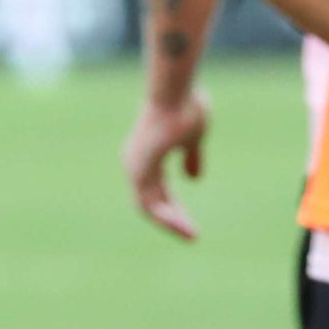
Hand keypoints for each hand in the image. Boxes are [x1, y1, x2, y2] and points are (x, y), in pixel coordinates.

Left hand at [122, 92, 210, 240]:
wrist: (176, 92)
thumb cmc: (185, 108)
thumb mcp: (193, 138)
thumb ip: (192, 158)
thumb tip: (194, 179)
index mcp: (146, 157)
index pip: (157, 192)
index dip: (174, 210)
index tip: (191, 226)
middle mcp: (135, 164)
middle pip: (151, 203)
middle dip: (173, 220)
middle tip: (193, 236)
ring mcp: (135, 166)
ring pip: (148, 207)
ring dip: (171, 224)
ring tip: (192, 236)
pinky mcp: (139, 168)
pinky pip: (149, 203)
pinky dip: (166, 216)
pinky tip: (183, 226)